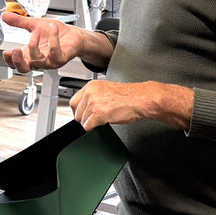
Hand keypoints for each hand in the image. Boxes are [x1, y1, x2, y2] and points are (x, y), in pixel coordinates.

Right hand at [1, 10, 87, 72]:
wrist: (73, 34)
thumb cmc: (55, 33)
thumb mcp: (34, 24)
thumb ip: (19, 22)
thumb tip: (5, 16)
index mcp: (30, 54)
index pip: (16, 64)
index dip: (10, 61)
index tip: (6, 52)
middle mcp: (39, 60)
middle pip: (24, 69)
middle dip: (18, 61)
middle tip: (16, 50)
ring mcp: (50, 61)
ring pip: (38, 61)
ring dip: (34, 46)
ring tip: (35, 33)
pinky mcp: (61, 58)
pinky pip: (55, 52)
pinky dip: (52, 38)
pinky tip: (52, 28)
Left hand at [70, 80, 193, 130]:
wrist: (141, 99)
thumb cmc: (129, 96)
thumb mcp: (106, 91)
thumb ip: (94, 96)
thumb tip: (85, 108)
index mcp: (91, 86)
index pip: (73, 102)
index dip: (78, 112)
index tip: (82, 116)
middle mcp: (90, 93)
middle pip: (77, 113)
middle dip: (84, 119)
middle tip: (94, 120)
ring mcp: (94, 103)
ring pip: (82, 121)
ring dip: (91, 123)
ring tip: (104, 119)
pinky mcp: (98, 114)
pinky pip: (88, 127)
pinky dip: (94, 128)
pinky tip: (104, 122)